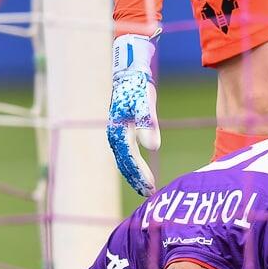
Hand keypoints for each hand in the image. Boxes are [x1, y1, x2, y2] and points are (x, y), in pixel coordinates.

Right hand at [107, 33, 160, 196]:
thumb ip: (148, 124)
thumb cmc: (137, 88)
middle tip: (149, 195)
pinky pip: (126, 155)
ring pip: (124, 161)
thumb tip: (152, 147)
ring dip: (134, 176)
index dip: (140, 175)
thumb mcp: (145, 103)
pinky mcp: (121, 132)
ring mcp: (116, 134)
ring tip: (145, 189)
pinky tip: (141, 173)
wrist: (128, 73)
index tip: (151, 188)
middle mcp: (114, 136)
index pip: (130, 160)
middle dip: (136, 180)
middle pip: (125, 164)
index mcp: (119, 132)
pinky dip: (133, 166)